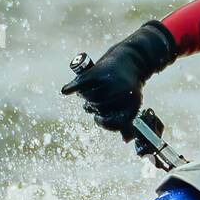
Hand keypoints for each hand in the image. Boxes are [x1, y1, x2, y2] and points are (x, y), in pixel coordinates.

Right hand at [61, 21, 176, 135]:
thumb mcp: (132, 104)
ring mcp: (106, 81)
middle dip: (95, 107)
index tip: (100, 117)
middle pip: (97, 109)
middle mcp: (118, 92)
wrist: (130, 59)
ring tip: (93, 89)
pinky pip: (80, 84)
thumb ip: (127, 122)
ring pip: (88, 98)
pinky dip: (72, 87)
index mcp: (130, 102)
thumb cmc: (128, 87)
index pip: (112, 122)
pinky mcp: (95, 72)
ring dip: (87, 96)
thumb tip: (125, 140)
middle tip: (98, 100)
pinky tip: (66, 90)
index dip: (105, 123)